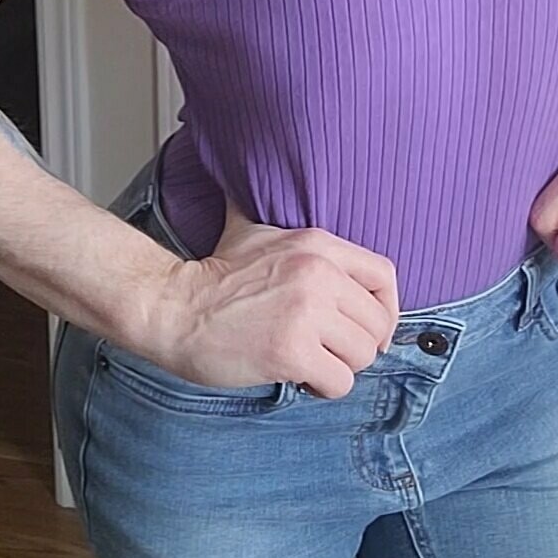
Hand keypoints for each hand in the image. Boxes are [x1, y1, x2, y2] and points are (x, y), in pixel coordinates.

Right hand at [158, 196, 400, 398]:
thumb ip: (268, 206)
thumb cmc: (212, 275)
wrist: (171, 307)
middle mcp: (319, 274)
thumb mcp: (249, 227)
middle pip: (378, 323)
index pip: (385, 276)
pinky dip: (322, 389)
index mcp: (318, 244)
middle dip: (357, 345)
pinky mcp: (292, 351)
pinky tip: (298, 378)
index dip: (386, 308)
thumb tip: (250, 168)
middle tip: (328, 350)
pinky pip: (339, 383)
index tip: (370, 327)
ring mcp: (307, 313)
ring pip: (363, 355)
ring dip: (340, 368)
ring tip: (310, 363)